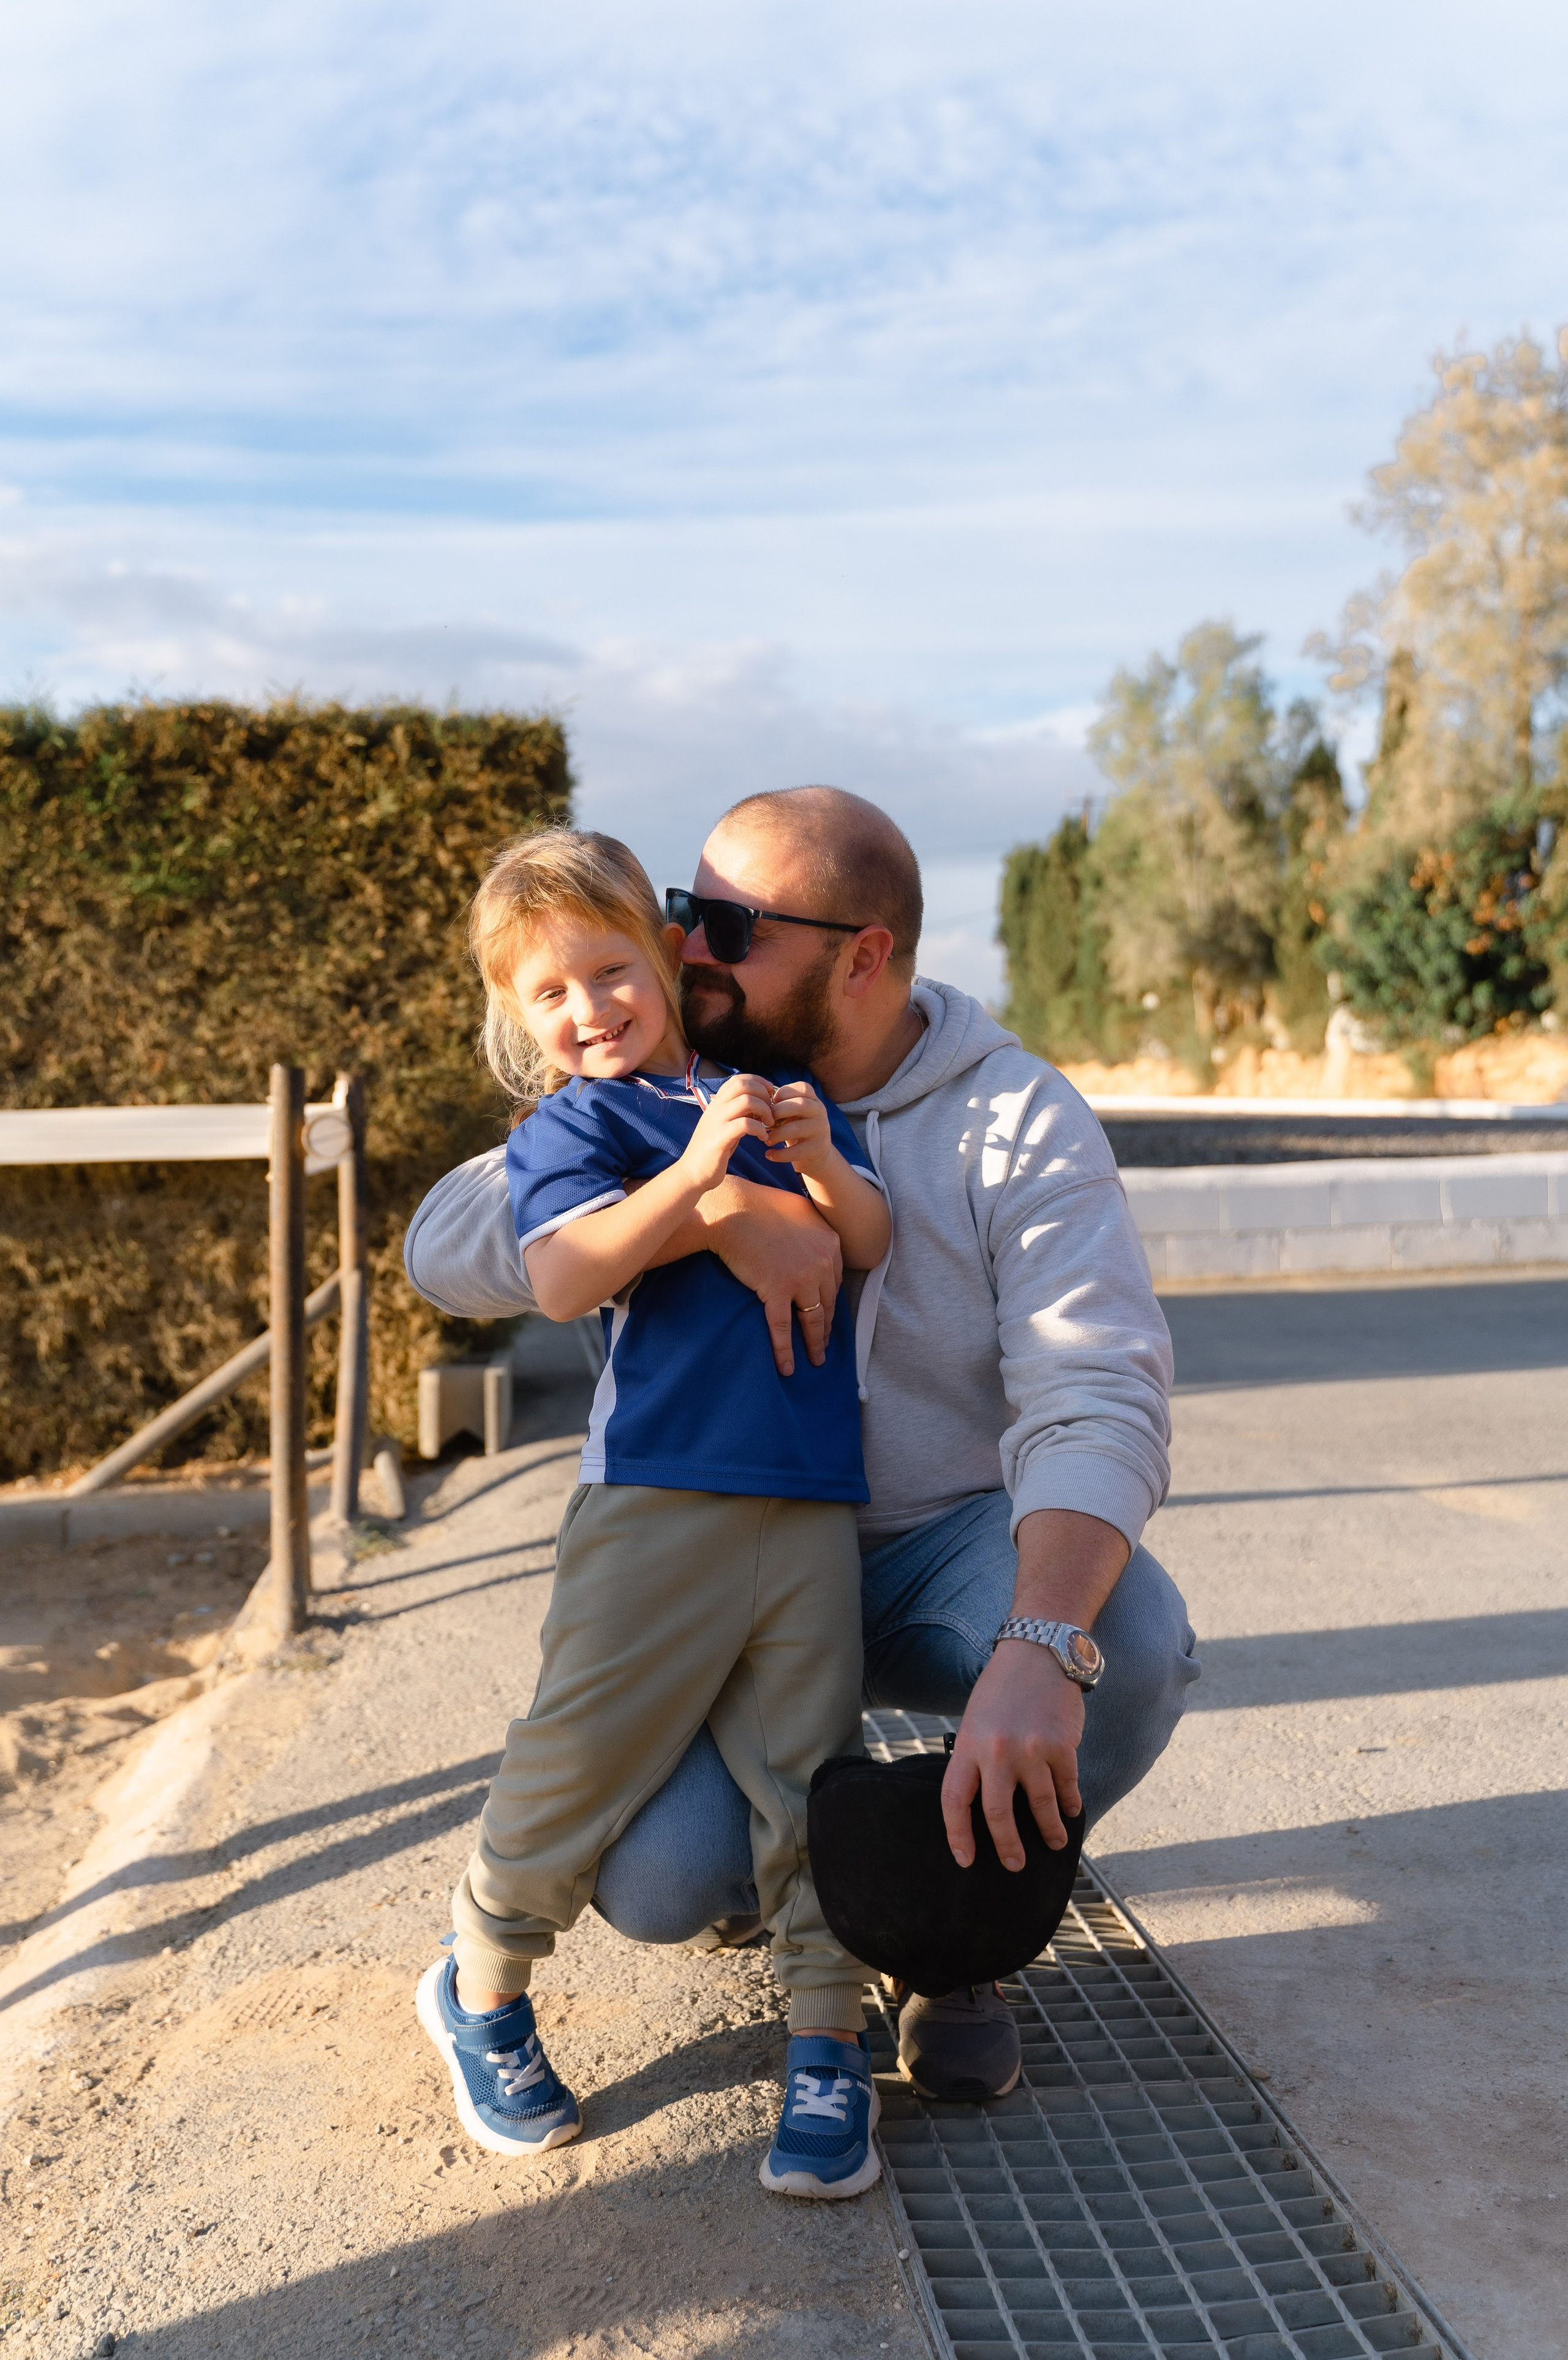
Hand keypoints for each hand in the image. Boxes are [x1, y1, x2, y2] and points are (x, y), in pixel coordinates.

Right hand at [678, 1073, 774, 1195]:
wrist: (692, 1172)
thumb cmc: (713, 1149)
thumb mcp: (725, 1125)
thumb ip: (738, 1112)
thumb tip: (759, 1103)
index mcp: (717, 1103)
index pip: (738, 1079)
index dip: (758, 1081)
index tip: (770, 1094)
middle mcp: (716, 1108)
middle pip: (743, 1085)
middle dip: (763, 1094)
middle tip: (771, 1111)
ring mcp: (717, 1122)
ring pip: (746, 1101)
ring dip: (765, 1111)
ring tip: (769, 1124)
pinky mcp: (720, 1138)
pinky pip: (745, 1124)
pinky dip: (759, 1129)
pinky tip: (762, 1137)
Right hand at [700, 1182, 842, 1374]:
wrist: (733, 1209)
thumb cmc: (762, 1206)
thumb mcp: (802, 1212)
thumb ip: (815, 1231)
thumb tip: (816, 1244)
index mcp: (831, 1244)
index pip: (835, 1281)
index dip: (829, 1301)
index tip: (825, 1314)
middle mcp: (822, 1263)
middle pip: (828, 1304)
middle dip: (826, 1328)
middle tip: (823, 1345)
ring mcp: (801, 1279)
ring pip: (813, 1320)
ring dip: (814, 1343)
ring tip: (815, 1359)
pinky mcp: (777, 1290)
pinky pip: (783, 1328)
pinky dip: (785, 1351)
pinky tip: (787, 1367)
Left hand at [763, 1080, 833, 1179]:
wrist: (817, 1155)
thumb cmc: (798, 1128)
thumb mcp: (794, 1114)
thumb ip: (782, 1105)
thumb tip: (757, 1103)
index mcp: (814, 1100)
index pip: (803, 1088)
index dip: (784, 1092)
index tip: (771, 1102)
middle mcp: (820, 1112)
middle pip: (800, 1105)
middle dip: (778, 1111)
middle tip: (765, 1121)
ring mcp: (820, 1130)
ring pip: (795, 1128)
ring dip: (776, 1134)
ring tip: (766, 1140)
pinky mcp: (817, 1149)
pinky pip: (795, 1151)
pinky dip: (779, 1154)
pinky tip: (769, 1154)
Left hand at [940, 1642, 1083, 1868]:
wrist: (1037, 1652)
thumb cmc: (1002, 1689)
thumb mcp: (975, 1720)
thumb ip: (977, 1758)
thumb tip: (984, 1802)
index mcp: (969, 1745)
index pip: (955, 1800)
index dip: (958, 1835)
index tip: (965, 1858)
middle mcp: (998, 1751)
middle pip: (998, 1814)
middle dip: (1007, 1847)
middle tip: (1015, 1864)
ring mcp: (1032, 1750)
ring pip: (1041, 1807)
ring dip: (1050, 1831)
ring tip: (1056, 1842)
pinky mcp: (1062, 1746)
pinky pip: (1067, 1786)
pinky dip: (1071, 1803)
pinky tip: (1072, 1811)